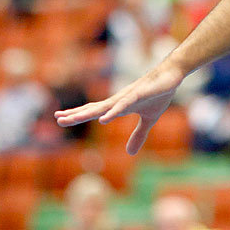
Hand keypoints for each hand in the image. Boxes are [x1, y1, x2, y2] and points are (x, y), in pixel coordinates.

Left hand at [55, 60, 185, 154]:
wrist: (171, 76)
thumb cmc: (158, 94)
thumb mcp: (149, 120)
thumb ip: (138, 135)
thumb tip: (130, 153)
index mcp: (118, 106)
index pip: (94, 111)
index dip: (78, 115)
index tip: (61, 119)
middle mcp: (118, 100)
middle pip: (93, 109)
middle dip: (76, 114)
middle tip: (57, 119)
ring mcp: (127, 97)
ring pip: (103, 107)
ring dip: (87, 113)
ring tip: (72, 119)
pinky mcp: (138, 95)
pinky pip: (123, 105)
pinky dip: (112, 113)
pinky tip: (103, 120)